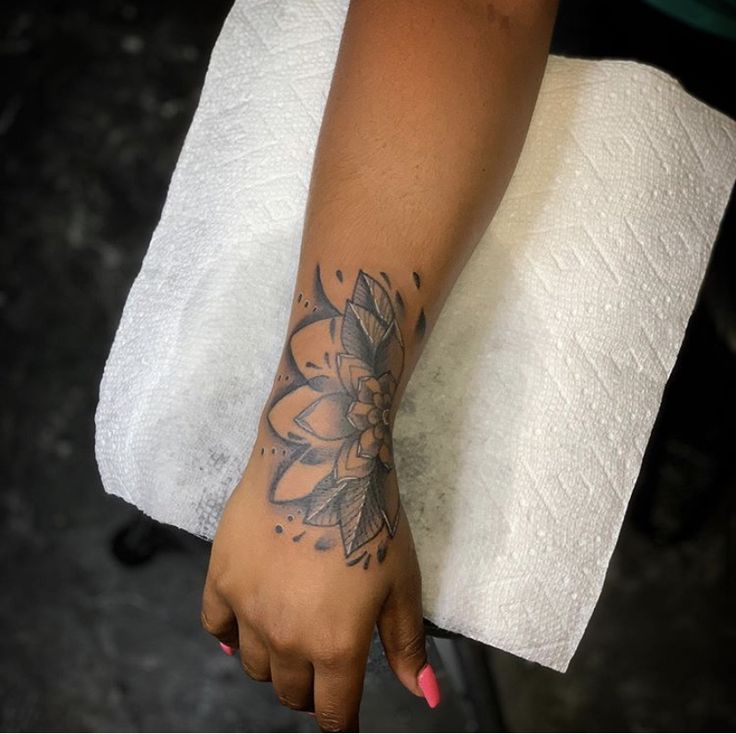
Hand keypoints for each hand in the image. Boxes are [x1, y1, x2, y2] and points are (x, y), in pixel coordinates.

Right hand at [202, 268, 439, 729]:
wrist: (321, 457)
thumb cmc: (371, 517)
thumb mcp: (401, 582)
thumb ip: (406, 644)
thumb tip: (423, 696)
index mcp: (335, 645)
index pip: (331, 713)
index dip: (340, 722)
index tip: (343, 717)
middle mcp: (284, 637)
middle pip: (290, 691)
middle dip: (311, 687)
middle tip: (323, 665)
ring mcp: (246, 607)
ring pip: (253, 664)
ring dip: (275, 660)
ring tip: (291, 634)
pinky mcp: (220, 575)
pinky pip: (215, 626)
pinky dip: (230, 633)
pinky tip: (244, 623)